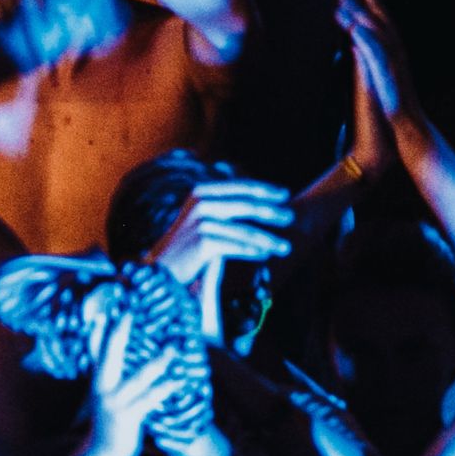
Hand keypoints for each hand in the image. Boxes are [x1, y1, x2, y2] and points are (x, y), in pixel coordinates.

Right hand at [146, 174, 292, 287]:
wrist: (163, 268)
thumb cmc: (189, 244)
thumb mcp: (204, 218)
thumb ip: (225, 207)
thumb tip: (260, 203)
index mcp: (202, 192)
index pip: (239, 187)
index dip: (263, 189)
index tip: (286, 194)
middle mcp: (200, 203)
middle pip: (244, 205)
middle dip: (270, 211)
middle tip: (292, 218)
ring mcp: (199, 223)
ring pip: (242, 229)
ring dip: (268, 238)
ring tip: (286, 247)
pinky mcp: (201, 243)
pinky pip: (233, 246)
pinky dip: (251, 250)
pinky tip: (265, 255)